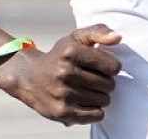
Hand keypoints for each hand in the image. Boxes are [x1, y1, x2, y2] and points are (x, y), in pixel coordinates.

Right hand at [3, 24, 121, 125]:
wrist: (29, 77)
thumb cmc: (60, 56)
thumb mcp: (76, 38)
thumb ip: (98, 31)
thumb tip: (118, 37)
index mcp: (71, 51)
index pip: (113, 66)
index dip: (111, 66)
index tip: (102, 66)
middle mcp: (65, 72)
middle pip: (110, 85)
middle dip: (105, 82)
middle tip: (92, 79)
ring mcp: (63, 94)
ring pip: (104, 100)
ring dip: (99, 96)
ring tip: (86, 89)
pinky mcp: (62, 112)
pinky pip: (96, 115)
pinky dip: (95, 110)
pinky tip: (84, 102)